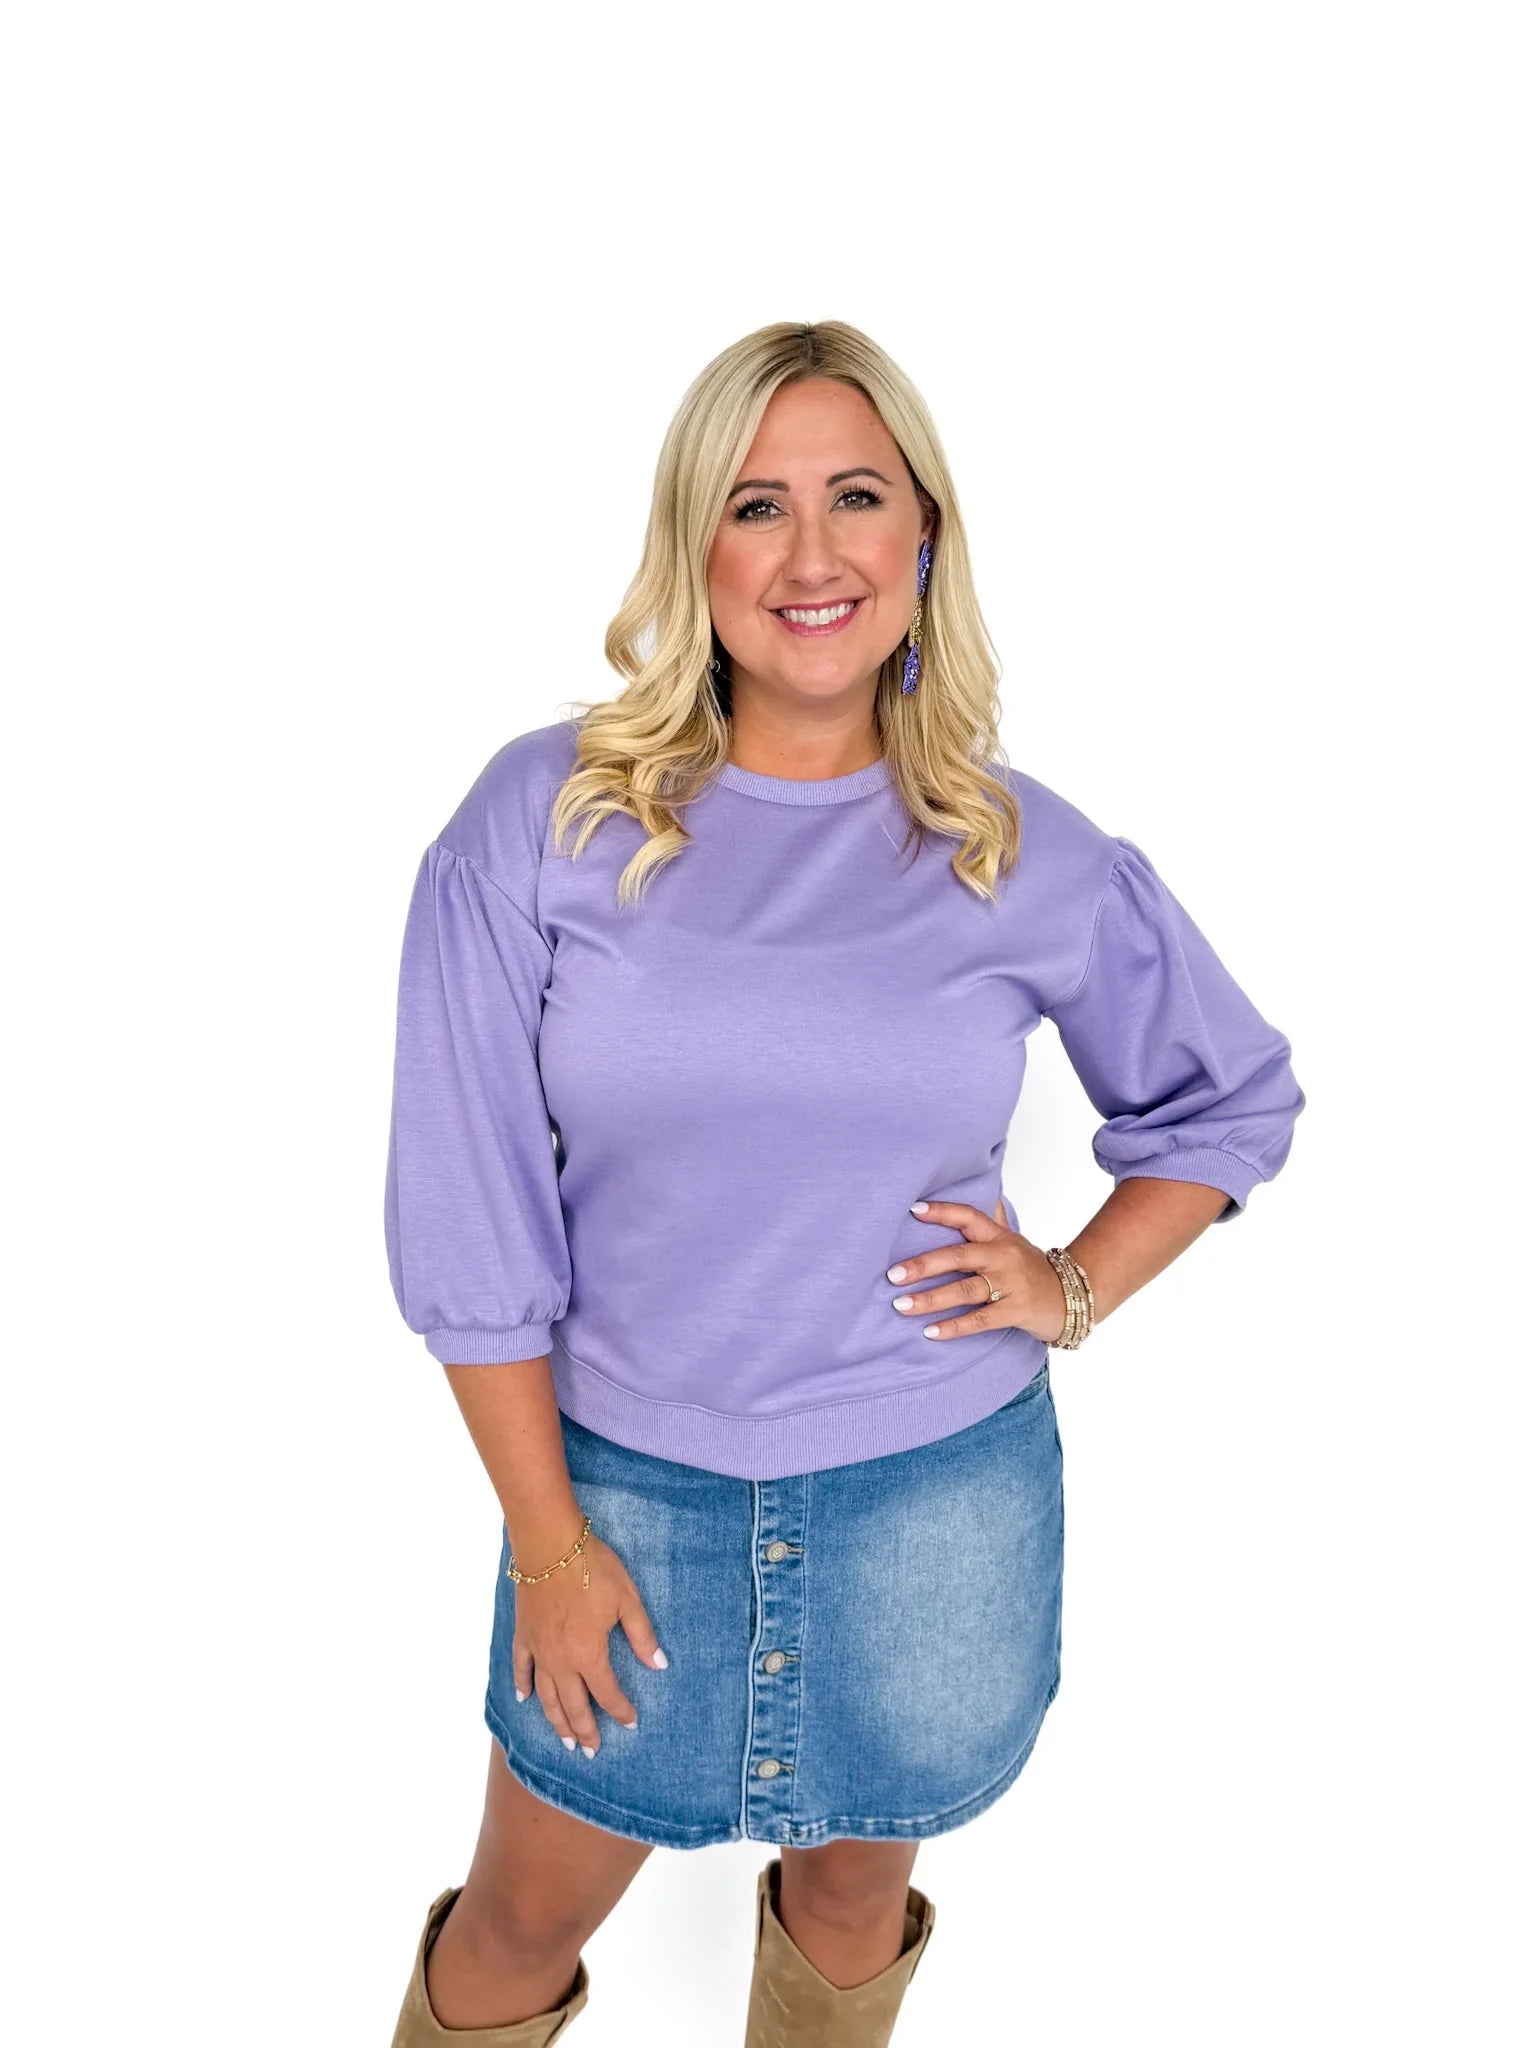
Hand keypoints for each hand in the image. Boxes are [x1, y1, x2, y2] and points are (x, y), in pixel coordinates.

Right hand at [511, 1529, 668, 1757]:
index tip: (631, 1723)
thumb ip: (642, 1635)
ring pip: (546, 1696)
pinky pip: (521, 1669)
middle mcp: (561, 1661)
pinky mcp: (523, 1635)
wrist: (550, 1545)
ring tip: (565, 1741)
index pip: (607, 1693)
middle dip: (586, 1731)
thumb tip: (659, 1665)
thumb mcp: (627, 1599)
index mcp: (589, 1654)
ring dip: (557, 1722)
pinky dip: (523, 1687)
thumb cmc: (593, 1568)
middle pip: (573, 1706)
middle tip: (593, 1751)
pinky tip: (525, 1700)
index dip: (621, 1711)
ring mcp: (539, 1650)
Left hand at [885, 1197, 1069, 1344]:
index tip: (912, 1209)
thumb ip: (994, 1219)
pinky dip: (955, 1327)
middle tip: (892, 1275)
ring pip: (965, 1289)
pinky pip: (981, 1319)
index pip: (968, 1216)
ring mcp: (1011, 1284)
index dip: (942, 1212)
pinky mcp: (1016, 1310)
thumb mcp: (1014, 1240)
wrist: (1072, 1297)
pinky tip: (930, 1332)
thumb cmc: (1033, 1268)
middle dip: (923, 1265)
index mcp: (998, 1237)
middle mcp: (1003, 1256)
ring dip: (931, 1299)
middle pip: (958, 1256)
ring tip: (901, 1305)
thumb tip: (982, 1188)